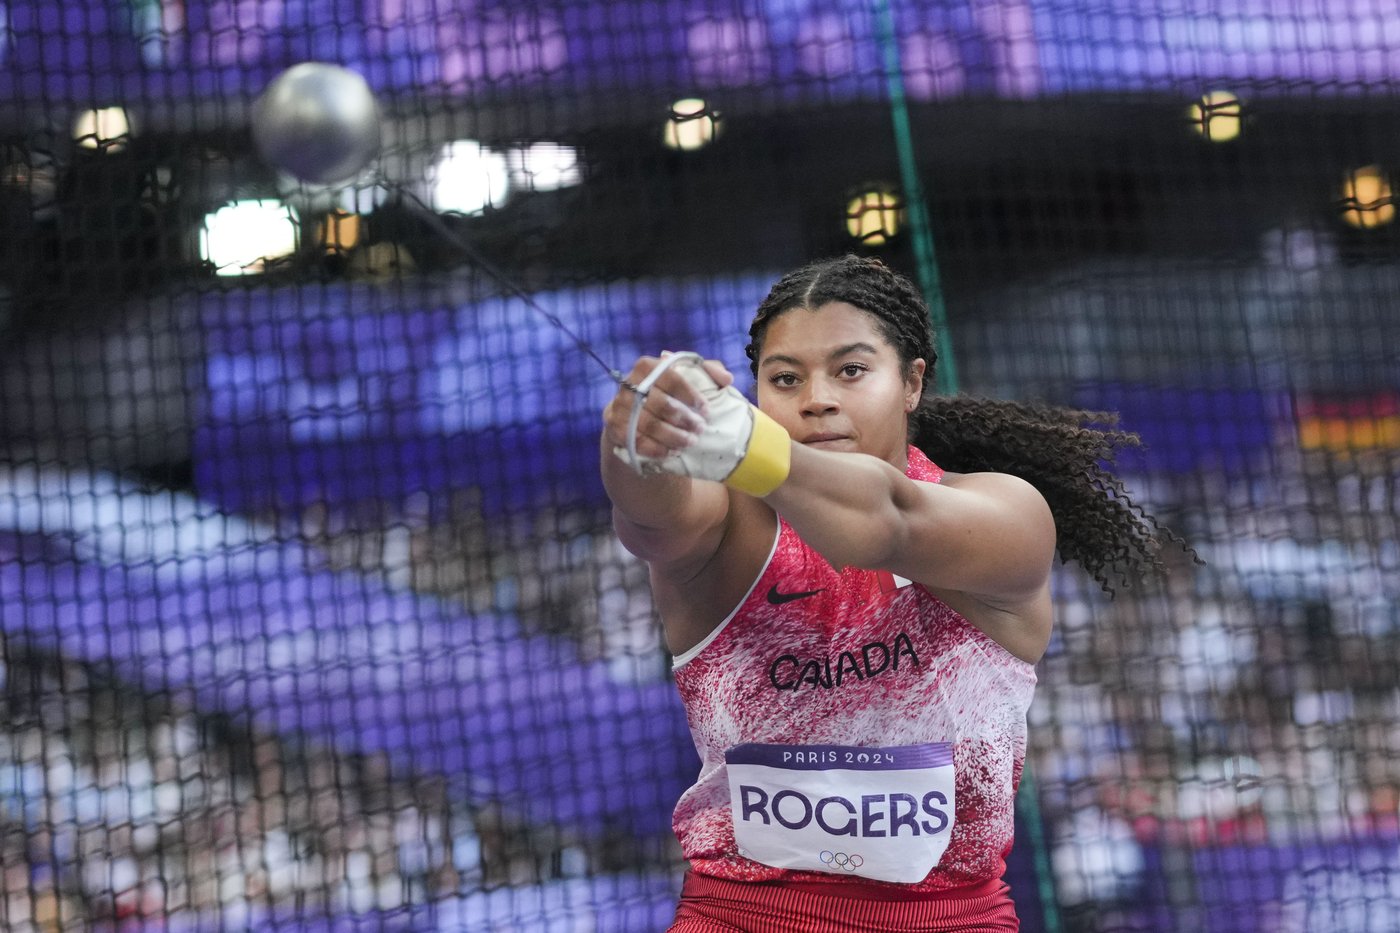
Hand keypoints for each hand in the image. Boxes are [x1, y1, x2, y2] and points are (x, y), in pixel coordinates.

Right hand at [602, 352, 733, 460]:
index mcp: (646, 366)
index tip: (706, 409)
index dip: (690, 395)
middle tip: (700, 428)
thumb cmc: (669, 392)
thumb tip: (727, 379)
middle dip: (684, 418)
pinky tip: (672, 452)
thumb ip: (708, 372)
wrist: (637, 413)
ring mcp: (619, 406)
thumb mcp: (688, 377)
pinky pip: (636, 441)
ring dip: (672, 436)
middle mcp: (628, 384)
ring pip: (648, 425)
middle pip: (659, 403)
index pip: (670, 377)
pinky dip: (656, 449)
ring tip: (690, 442)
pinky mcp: (614, 427)